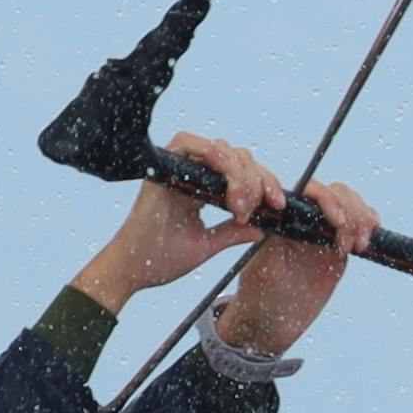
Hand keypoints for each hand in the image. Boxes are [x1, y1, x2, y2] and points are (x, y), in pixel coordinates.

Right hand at [75, 132, 279, 307]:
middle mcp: (191, 174)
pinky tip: (227, 177)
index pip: (243, 172)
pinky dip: (212, 153)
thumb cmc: (163, 259)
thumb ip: (233, 233)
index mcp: (202, 189)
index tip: (279, 206)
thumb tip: (263, 229)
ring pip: (221, 148)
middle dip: (258, 179)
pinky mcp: (162, 167)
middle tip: (260, 208)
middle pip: (238, 156)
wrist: (133, 270)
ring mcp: (177, 168)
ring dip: (239, 173)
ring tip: (240, 204)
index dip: (265, 183)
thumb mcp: (207, 244)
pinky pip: (188, 142)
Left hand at [213, 180, 374, 353]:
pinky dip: (368, 221)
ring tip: (360, 244)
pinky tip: (372, 232)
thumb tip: (284, 220)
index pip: (308, 192)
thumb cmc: (260, 296)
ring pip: (349, 203)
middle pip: (335, 193)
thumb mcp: (265, 271)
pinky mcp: (337, 245)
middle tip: (351, 245)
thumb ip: (275, 247)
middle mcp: (304, 219)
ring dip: (361, 217)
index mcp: (284, 218)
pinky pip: (357, 223)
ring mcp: (322, 231)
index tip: (337, 223)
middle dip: (349, 212)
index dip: (327, 200)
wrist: (273, 320)